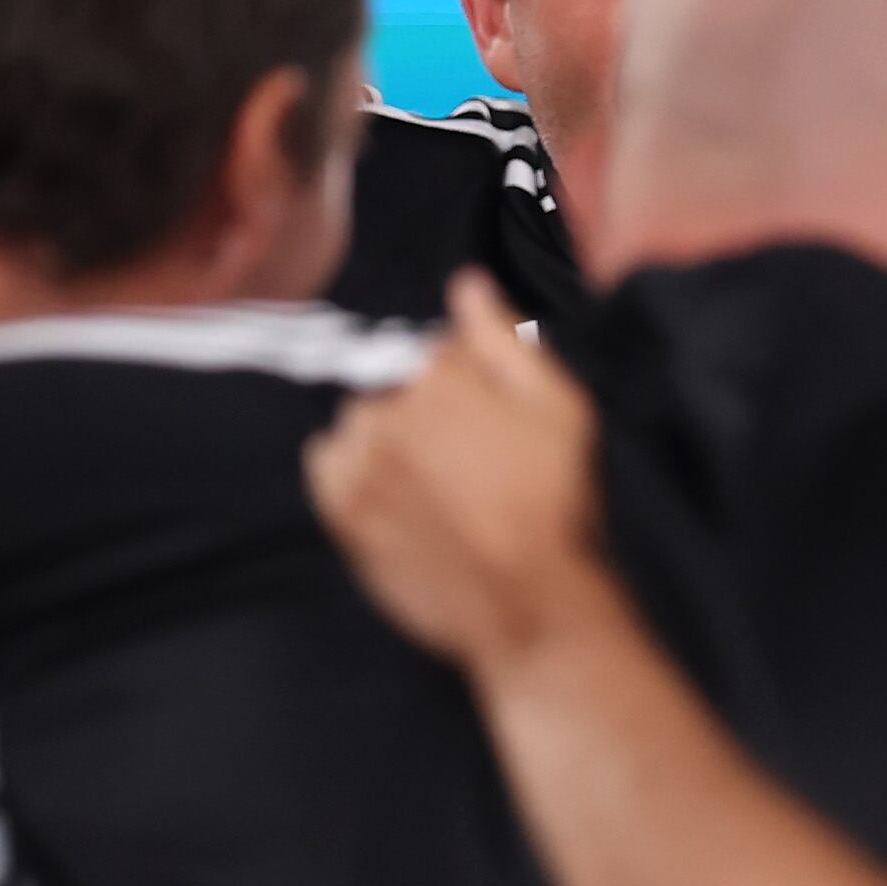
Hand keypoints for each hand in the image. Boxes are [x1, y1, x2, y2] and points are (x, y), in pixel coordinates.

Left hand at [304, 269, 605, 666]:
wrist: (530, 601)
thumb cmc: (557, 502)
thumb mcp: (560, 406)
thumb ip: (505, 338)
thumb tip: (467, 284)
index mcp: (441, 374)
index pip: (442, 349)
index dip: (475, 379)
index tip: (495, 416)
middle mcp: (387, 410)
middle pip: (396, 384)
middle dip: (427, 406)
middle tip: (474, 456)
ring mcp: (359, 464)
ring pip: (361, 423)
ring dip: (388, 436)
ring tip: (439, 481)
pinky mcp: (342, 512)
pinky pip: (327, 465)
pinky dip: (352, 467)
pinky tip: (396, 492)